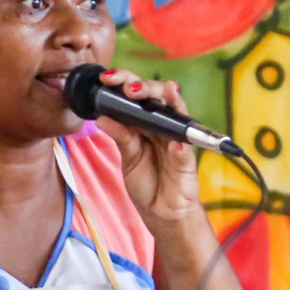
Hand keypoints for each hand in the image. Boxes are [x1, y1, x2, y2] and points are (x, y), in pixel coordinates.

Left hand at [96, 71, 201, 228]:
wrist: (160, 211)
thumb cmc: (146, 180)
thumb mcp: (128, 157)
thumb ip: (120, 137)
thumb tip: (102, 117)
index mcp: (145, 122)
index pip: (136, 94)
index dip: (124, 81)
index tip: (106, 78)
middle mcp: (163, 125)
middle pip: (158, 97)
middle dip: (145, 86)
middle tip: (128, 87)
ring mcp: (177, 140)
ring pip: (177, 115)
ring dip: (171, 101)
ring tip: (166, 91)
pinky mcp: (187, 162)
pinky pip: (185, 151)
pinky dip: (180, 145)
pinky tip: (176, 141)